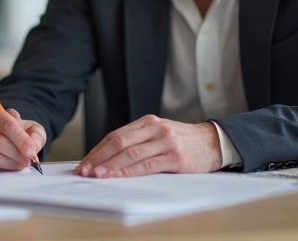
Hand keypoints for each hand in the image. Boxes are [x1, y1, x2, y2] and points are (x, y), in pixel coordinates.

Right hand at [0, 103, 46, 171]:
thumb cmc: (14, 133)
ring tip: (20, 164)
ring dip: (10, 163)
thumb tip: (34, 144)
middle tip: (28, 160)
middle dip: (16, 153)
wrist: (1, 141)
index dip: (21, 139)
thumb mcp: (30, 128)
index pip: (6, 124)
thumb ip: (36, 134)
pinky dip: (0, 170)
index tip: (31, 150)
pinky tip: (8, 168)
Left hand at [77, 115, 221, 177]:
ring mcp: (166, 142)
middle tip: (86, 169)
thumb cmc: (182, 140)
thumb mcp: (159, 133)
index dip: (98, 149)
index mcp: (148, 121)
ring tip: (98, 174)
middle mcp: (155, 129)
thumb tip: (108, 157)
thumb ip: (138, 140)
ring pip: (131, 153)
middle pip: (120, 142)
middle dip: (100, 157)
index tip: (85, 162)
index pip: (116, 135)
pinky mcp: (175, 157)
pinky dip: (130, 171)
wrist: (213, 142)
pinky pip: (147, 165)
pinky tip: (119, 176)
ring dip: (111, 165)